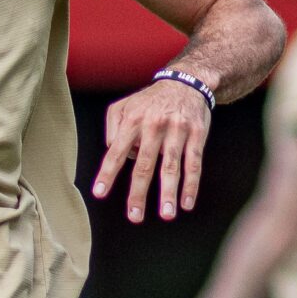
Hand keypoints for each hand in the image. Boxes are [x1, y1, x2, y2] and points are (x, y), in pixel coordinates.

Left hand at [93, 78, 210, 223]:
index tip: (100, 193)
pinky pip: (194, 164)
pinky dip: (191, 185)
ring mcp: (177, 131)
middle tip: (134, 215)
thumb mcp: (123, 106)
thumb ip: (111, 129)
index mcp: (132, 121)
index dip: (108, 173)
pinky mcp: (196, 135)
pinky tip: (186, 203)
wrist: (186, 82)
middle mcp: (154, 126)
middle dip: (139, 193)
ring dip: (168, 193)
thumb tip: (114, 155)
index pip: (116, 152)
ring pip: (171, 167)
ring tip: (166, 214)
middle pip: (144, 165)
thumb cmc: (149, 101)